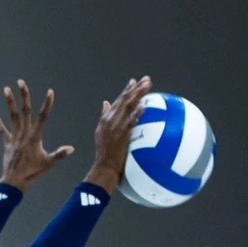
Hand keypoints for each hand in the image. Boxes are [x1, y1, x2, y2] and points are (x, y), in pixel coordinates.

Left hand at [0, 79, 73, 190]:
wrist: (15, 181)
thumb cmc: (32, 173)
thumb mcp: (48, 163)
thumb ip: (59, 154)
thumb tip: (72, 149)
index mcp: (35, 137)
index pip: (43, 117)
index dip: (47, 104)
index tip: (50, 92)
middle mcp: (24, 134)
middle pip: (25, 111)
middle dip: (24, 96)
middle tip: (21, 82)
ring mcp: (14, 138)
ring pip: (12, 117)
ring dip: (9, 103)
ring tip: (6, 89)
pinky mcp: (7, 144)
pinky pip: (2, 132)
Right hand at [87, 76, 151, 193]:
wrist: (104, 166)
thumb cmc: (104, 152)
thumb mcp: (100, 131)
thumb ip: (104, 115)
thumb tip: (105, 103)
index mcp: (106, 119)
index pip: (118, 101)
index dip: (127, 90)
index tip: (134, 81)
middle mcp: (111, 120)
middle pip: (124, 101)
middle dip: (135, 88)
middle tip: (146, 79)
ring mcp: (117, 127)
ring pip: (128, 108)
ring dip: (138, 96)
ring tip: (147, 86)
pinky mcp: (122, 135)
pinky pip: (130, 123)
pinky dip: (136, 114)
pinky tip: (143, 107)